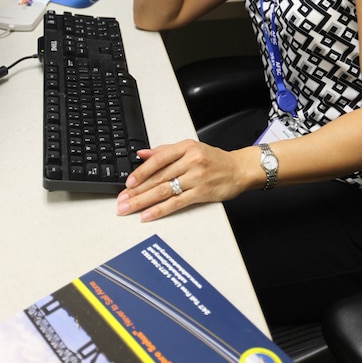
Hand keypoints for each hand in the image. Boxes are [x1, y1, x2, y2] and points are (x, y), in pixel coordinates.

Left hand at [116, 139, 252, 220]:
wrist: (239, 169)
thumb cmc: (214, 160)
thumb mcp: (190, 148)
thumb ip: (165, 151)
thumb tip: (142, 153)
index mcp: (186, 147)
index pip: (158, 159)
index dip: (141, 171)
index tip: (128, 183)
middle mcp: (191, 161)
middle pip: (158, 177)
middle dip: (137, 190)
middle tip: (122, 200)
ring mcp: (196, 177)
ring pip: (165, 190)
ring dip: (144, 201)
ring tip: (129, 208)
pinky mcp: (201, 192)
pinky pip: (177, 202)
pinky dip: (160, 209)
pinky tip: (148, 215)